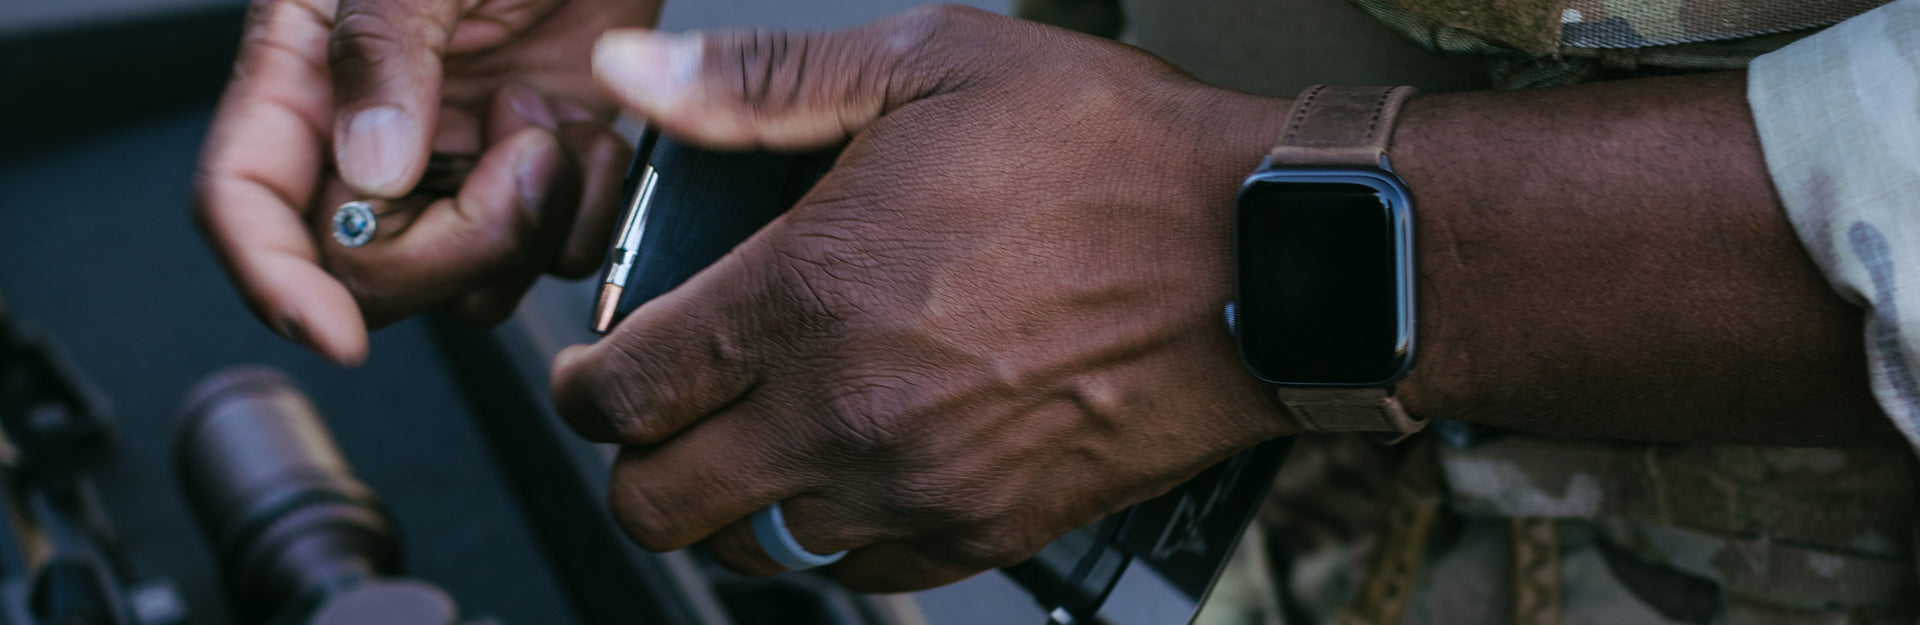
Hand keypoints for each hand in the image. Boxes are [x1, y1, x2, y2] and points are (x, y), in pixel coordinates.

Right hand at [194, 0, 655, 363]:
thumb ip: (384, 49)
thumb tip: (370, 168)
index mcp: (306, 71)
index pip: (244, 202)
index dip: (273, 281)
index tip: (333, 332)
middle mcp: (372, 131)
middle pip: (363, 270)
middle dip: (451, 244)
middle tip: (516, 156)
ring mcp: (458, 159)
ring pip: (463, 282)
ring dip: (525, 228)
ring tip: (551, 125)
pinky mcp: (537, 170)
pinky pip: (550, 253)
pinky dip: (585, 214)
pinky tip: (592, 136)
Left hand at [552, 6, 1298, 591]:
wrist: (1265, 258)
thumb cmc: (1111, 155)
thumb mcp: (929, 63)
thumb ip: (757, 80)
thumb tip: (633, 68)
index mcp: (807, 293)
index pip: (622, 390)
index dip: (580, 385)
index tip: (597, 369)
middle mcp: (845, 411)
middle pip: (659, 503)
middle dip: (633, 463)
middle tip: (661, 414)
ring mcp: (917, 485)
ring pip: (754, 549)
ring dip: (737, 500)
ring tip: (766, 435)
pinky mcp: (989, 529)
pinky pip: (863, 575)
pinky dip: (837, 538)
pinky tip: (858, 472)